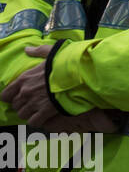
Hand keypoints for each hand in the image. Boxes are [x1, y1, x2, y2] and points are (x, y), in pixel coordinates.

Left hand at [0, 45, 117, 132]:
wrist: (79, 74)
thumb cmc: (65, 63)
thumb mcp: (50, 52)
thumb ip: (37, 51)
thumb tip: (27, 49)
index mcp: (24, 79)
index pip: (5, 94)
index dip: (10, 97)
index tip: (17, 96)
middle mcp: (26, 92)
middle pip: (15, 105)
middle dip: (21, 105)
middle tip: (30, 103)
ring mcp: (35, 103)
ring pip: (22, 115)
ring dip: (28, 113)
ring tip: (36, 111)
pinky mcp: (45, 111)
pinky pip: (34, 122)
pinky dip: (37, 121)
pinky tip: (42, 117)